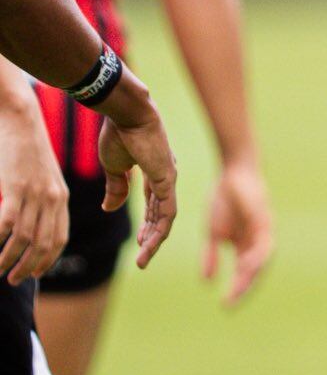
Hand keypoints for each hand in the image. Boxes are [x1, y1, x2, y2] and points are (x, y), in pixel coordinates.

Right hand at [0, 102, 67, 284]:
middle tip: (13, 281)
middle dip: (29, 267)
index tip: (34, 274)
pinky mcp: (15, 188)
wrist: (21, 120)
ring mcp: (34, 193)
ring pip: (24, 239)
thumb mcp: (42, 176)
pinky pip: (7, 224)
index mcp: (60, 197)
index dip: (47, 260)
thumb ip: (41, 199)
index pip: (59, 238)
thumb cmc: (26, 149)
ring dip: (10, 261)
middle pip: (44, 244)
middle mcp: (52, 198)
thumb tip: (31, 222)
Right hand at [96, 76, 176, 269]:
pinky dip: (160, 231)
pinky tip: (150, 245)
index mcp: (152, 171)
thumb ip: (116, 188)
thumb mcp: (114, 167)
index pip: (154, 203)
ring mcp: (168, 179)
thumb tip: (111, 208)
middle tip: (143, 257)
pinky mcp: (167, 180)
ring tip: (144, 260)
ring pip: (165, 218)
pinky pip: (167, 212)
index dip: (148, 223)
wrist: (125, 114)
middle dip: (152, 236)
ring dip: (154, 240)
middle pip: (161, 213)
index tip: (139, 240)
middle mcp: (164, 176)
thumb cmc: (118, 134)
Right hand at [202, 158, 272, 306]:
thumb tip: (207, 281)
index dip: (237, 288)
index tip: (226, 305)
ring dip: (251, 274)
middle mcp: (257, 241)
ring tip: (239, 288)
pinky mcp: (265, 220)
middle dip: (245, 287)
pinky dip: (256, 255)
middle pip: (255, 270)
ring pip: (262, 259)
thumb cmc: (223, 201)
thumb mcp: (213, 233)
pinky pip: (264, 242)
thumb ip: (211, 256)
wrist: (232, 173)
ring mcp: (263, 230)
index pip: (244, 272)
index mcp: (245, 245)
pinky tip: (246, 266)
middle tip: (231, 303)